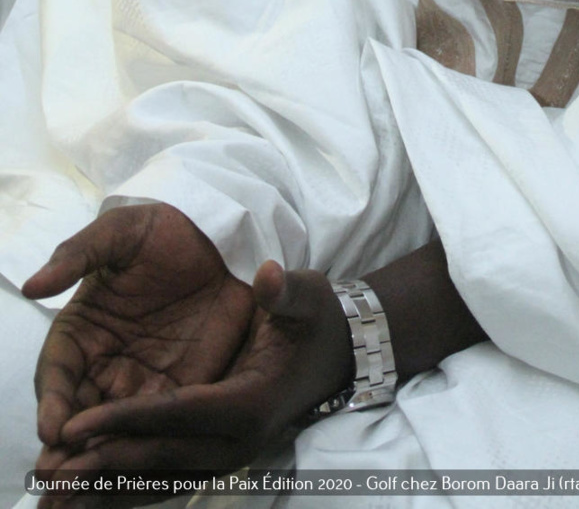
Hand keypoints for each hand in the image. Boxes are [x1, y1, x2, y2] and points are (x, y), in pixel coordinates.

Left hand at [24, 207, 351, 504]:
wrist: (342, 352)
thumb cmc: (318, 318)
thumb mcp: (306, 295)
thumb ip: (285, 291)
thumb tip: (269, 276)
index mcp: (252, 400)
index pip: (177, 412)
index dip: (125, 419)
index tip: (77, 426)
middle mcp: (240, 441)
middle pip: (163, 458)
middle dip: (105, 466)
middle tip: (52, 473)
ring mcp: (232, 456)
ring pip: (163, 481)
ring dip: (112, 492)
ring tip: (59, 498)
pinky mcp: (223, 458)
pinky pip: (171, 480)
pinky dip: (133, 491)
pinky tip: (96, 498)